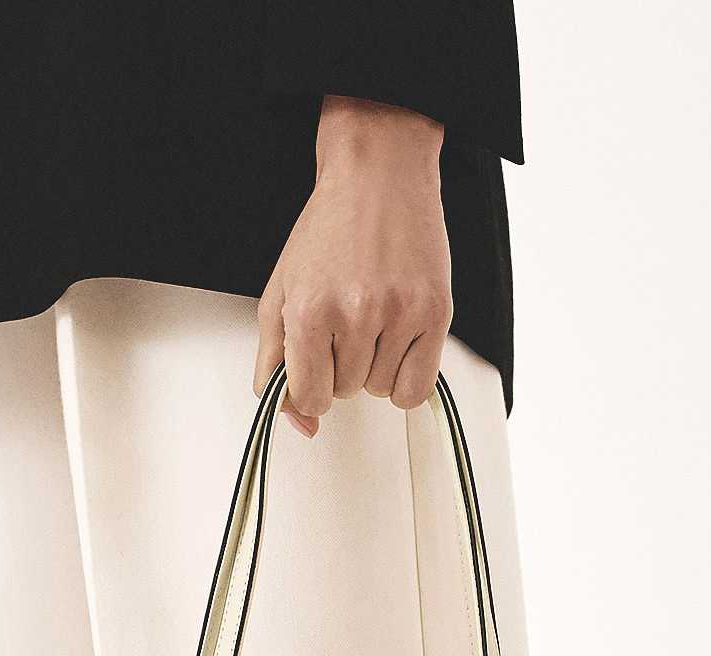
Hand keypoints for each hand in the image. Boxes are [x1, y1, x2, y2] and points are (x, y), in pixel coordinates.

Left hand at [254, 96, 452, 437]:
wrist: (378, 175)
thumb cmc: (328, 232)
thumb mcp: (279, 294)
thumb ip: (274, 366)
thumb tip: (300, 424)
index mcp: (308, 310)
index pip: (310, 398)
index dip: (312, 385)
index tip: (317, 359)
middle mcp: (354, 313)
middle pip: (345, 393)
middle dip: (342, 365)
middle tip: (347, 317)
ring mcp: (399, 314)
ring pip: (380, 390)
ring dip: (375, 366)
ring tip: (374, 317)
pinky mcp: (436, 313)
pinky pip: (418, 389)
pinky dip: (406, 376)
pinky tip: (398, 341)